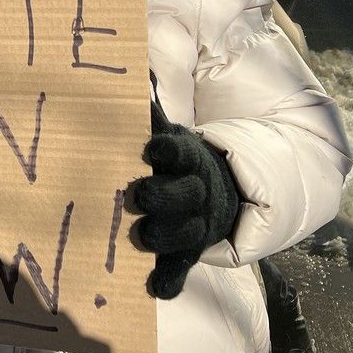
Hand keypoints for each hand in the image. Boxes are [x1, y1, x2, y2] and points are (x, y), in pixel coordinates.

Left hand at [132, 95, 239, 298]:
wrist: (218, 194)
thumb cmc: (177, 161)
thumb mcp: (169, 134)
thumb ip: (150, 109)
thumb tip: (134, 64)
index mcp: (188, 159)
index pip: (180, 152)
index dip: (167, 150)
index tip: (150, 147)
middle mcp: (194, 192)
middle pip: (184, 195)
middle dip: (162, 196)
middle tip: (138, 196)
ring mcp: (195, 224)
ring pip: (183, 234)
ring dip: (162, 236)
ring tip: (141, 237)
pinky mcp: (188, 253)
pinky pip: (181, 269)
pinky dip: (170, 280)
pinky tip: (156, 289)